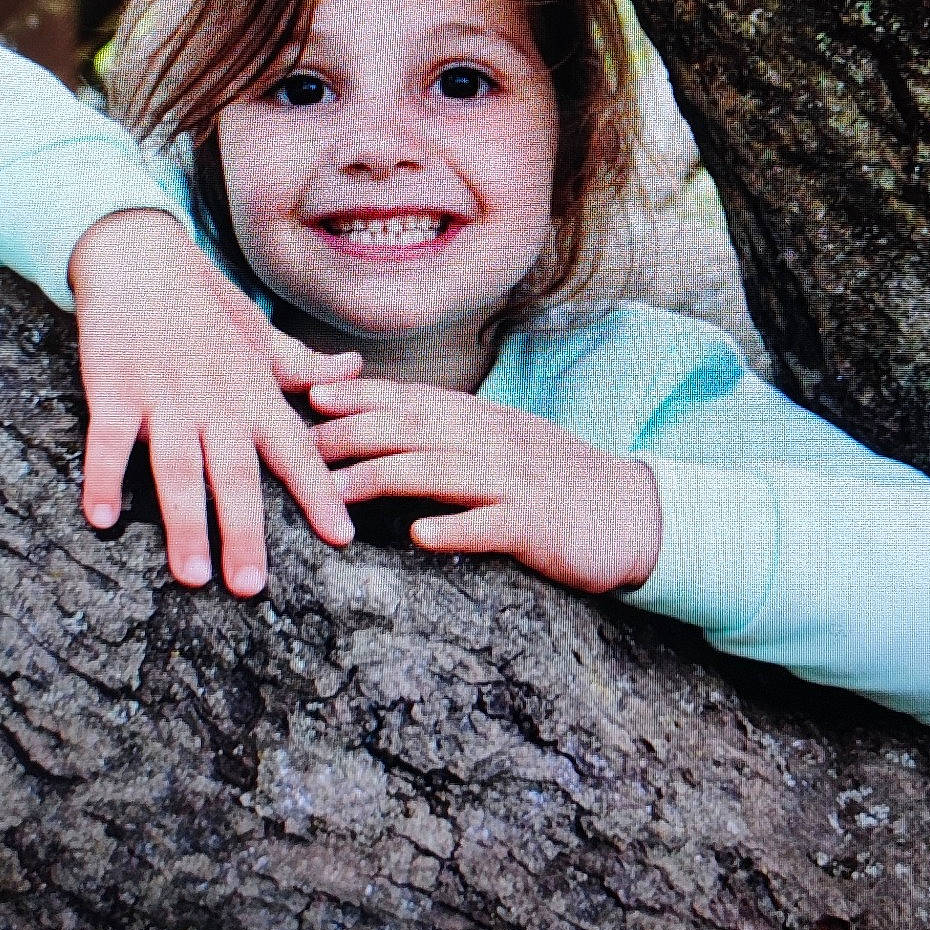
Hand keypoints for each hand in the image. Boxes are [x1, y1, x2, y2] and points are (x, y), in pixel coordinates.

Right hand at [67, 209, 361, 595]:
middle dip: (245, 530)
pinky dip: (104, 476)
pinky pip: (110, 439)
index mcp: (252, 390)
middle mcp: (214, 398)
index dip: (319, 492)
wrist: (138, 252)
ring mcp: (164, 395)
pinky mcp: (115, 387)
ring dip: (185, 522)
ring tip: (192, 575)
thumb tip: (354, 371)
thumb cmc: (201, 298)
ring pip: (177, 467)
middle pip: (235, 473)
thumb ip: (302, 365)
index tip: (342, 537)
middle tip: (250, 586)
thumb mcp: (258, 331)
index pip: (295, 448)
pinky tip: (102, 517)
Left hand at [308, 376, 661, 593]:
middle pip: (411, 431)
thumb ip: (448, 432)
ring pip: (438, 473)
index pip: (410, 400)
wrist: (629, 511)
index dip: (360, 395)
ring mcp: (511, 482)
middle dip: (351, 434)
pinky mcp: (533, 526)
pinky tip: (419, 537)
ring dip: (383, 478)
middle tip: (299, 445)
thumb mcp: (500, 442)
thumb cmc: (552, 479)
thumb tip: (382, 426)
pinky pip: (489, 526)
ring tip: (335, 491)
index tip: (311, 392)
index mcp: (479, 420)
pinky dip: (453, 529)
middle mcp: (491, 442)